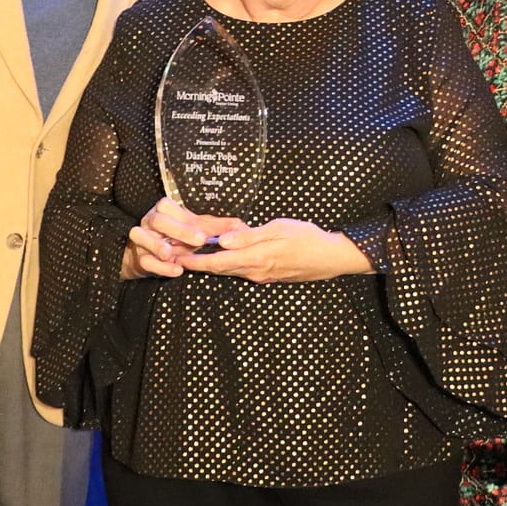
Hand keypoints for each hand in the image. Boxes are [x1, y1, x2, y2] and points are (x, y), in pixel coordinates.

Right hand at [122, 196, 246, 278]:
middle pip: (157, 220)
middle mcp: (150, 222)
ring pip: (141, 236)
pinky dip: (160, 266)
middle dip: (178, 230)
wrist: (154, 257)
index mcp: (165, 211)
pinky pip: (145, 260)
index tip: (203, 235)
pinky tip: (176, 270)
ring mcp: (142, 239)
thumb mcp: (196, 231)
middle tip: (198, 242)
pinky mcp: (139, 258)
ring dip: (158, 246)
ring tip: (173, 255)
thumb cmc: (178, 239)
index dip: (184, 219)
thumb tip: (239, 226)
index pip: (168, 206)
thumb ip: (215, 228)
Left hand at [178, 218, 373, 284]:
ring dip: (209, 266)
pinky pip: (241, 271)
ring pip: (229, 271)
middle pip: (219, 270)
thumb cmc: (307, 238)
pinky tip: (221, 258)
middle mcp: (255, 271)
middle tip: (175, 256)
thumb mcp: (278, 229)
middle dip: (196, 264)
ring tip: (191, 257)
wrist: (331, 257)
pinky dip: (226, 265)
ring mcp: (262, 275)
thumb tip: (222, 241)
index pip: (216, 263)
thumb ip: (249, 236)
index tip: (176, 258)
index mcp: (255, 258)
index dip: (194, 261)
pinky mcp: (269, 275)